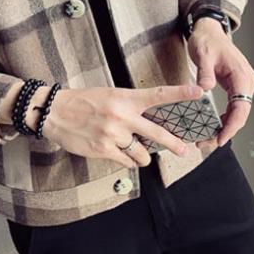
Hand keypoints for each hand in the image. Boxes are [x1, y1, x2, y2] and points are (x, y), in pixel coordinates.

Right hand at [25, 83, 204, 168]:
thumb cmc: (82, 101)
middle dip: (174, 144)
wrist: (54, 112)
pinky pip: (126, 161)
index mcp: (124, 98)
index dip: (180, 93)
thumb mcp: (108, 95)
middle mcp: (122, 116)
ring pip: (141, 153)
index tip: (199, 92)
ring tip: (134, 150)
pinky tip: (117, 152)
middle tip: (185, 150)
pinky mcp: (103, 150)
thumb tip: (148, 121)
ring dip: (141, 155)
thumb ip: (129, 106)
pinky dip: (126, 159)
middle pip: (157, 133)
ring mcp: (113, 135)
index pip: (157, 95)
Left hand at [186, 17, 253, 147]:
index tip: (221, 139)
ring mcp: (244, 83)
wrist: (209, 30)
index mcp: (242, 76)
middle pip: (241, 113)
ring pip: (239, 111)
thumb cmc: (207, 40)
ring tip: (209, 139)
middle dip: (227, 130)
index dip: (232, 126)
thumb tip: (204, 89)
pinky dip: (226, 117)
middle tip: (209, 144)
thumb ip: (204, 73)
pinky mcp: (237, 84)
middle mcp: (247, 81)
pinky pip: (235, 105)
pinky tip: (215, 125)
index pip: (241, 107)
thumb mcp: (203, 55)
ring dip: (226, 126)